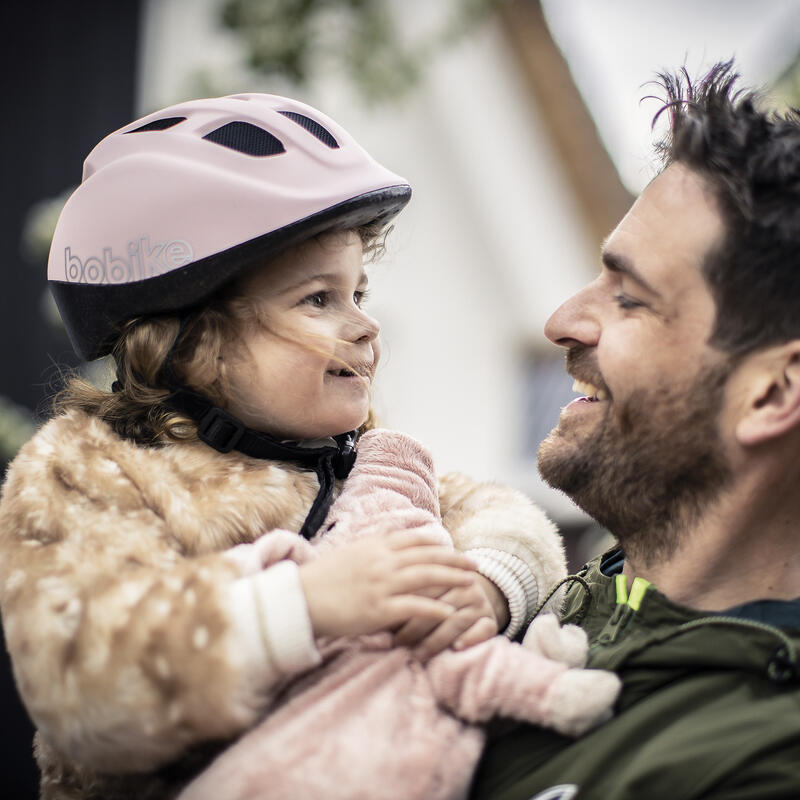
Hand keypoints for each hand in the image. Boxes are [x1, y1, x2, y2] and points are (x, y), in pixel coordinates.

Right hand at [299, 530, 477, 638]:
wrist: (299, 599)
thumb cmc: (322, 579)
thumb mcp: (349, 553)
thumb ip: (372, 548)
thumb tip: (389, 543)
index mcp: (375, 546)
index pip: (415, 540)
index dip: (438, 544)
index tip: (454, 549)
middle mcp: (382, 561)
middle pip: (428, 556)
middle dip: (454, 560)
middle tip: (475, 565)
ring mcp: (382, 584)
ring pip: (427, 577)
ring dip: (453, 578)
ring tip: (472, 584)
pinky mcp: (379, 609)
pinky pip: (414, 606)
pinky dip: (435, 608)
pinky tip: (451, 611)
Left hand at [393, 573, 508, 659]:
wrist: (469, 590)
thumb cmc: (432, 593)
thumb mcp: (418, 587)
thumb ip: (401, 594)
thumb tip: (373, 616)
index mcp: (443, 570)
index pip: (423, 589)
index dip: (403, 607)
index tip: (384, 627)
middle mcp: (462, 583)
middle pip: (438, 605)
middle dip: (416, 628)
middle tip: (398, 644)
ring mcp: (478, 600)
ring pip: (456, 620)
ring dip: (437, 639)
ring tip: (418, 655)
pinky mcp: (490, 618)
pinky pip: (484, 629)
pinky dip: (471, 638)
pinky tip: (457, 648)